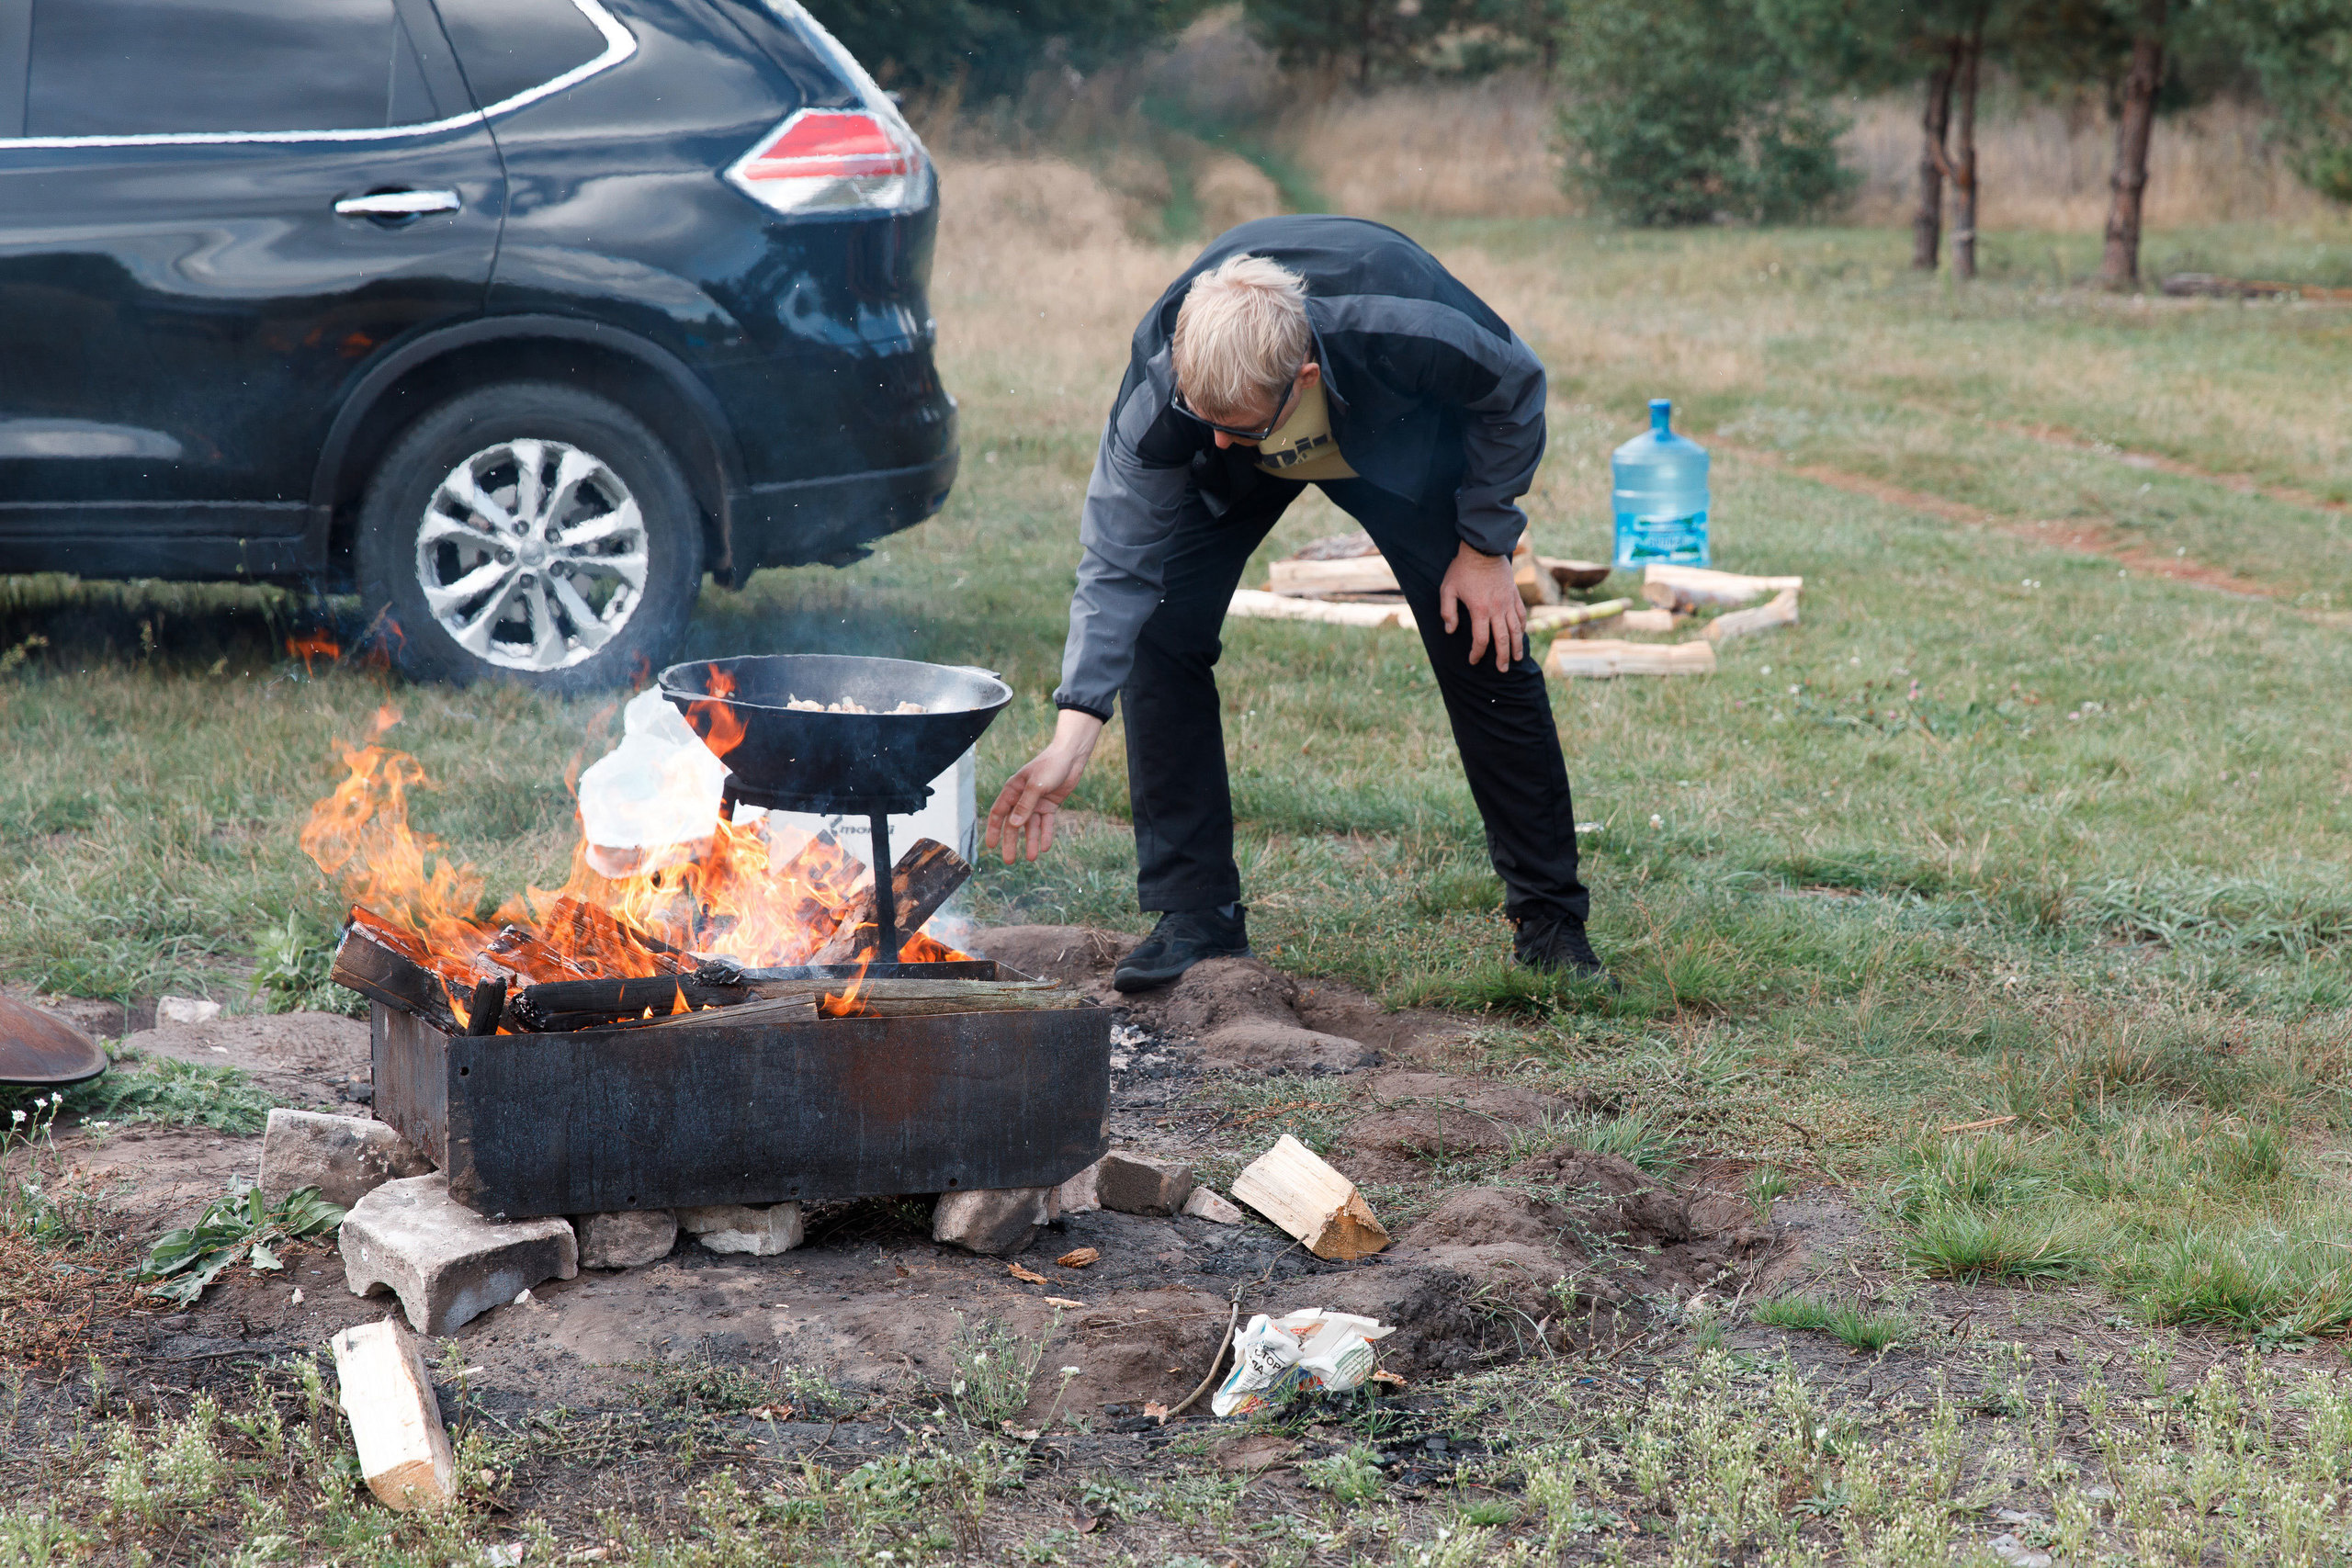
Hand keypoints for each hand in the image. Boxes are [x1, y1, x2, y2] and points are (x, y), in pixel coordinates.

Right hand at [984, 708, 1104, 862]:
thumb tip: (1013, 825)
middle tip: (1009, 861)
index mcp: (1012, 790)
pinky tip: (1046, 848)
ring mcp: (1036, 802)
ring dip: (1031, 841)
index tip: (990, 846)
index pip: (998, 813)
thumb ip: (1025, 805)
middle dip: (1012, 842)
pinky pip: (1046, 823)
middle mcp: (1022, 798)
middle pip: (1014, 824)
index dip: (993, 830)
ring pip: (1031, 826)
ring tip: (1032, 858)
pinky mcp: (1050, 805)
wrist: (1071, 757)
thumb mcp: (1036, 786)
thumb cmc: (1050, 766)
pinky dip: (1046, 834)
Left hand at [1438, 541, 1526, 671]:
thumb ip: (1448, 611)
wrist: (1483, 549)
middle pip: (1502, 639)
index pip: (1481, 639)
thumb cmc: (1462, 569)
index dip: (1477, 653)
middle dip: (1502, 657)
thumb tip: (1450, 630)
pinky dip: (1522, 628)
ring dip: (1516, 646)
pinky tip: (1520, 636)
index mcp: (1480, 610)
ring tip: (1516, 659)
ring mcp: (1508, 602)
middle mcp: (1497, 609)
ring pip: (1516, 630)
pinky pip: (1521, 615)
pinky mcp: (1514, 595)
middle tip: (1502, 670)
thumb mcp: (1447, 589)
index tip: (1473, 660)